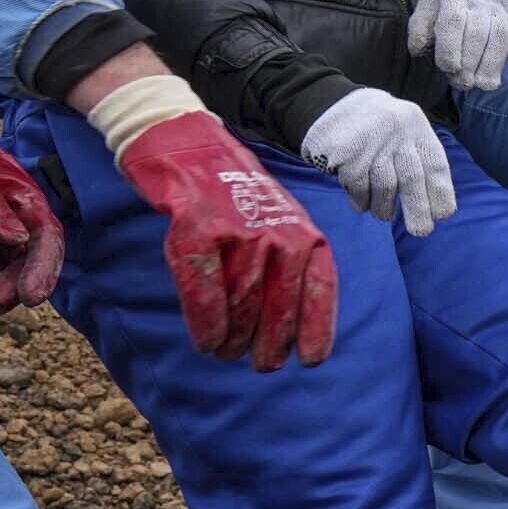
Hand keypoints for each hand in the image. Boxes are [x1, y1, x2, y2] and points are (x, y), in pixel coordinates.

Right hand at [112, 110, 335, 368]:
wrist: (187, 146)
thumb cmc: (234, 196)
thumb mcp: (280, 222)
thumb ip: (291, 264)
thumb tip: (291, 328)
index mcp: (304, 234)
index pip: (320, 290)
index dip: (316, 330)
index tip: (309, 361)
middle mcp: (279, 234)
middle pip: (278, 309)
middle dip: (269, 345)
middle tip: (260, 363)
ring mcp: (239, 233)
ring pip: (241, 306)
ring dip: (233, 340)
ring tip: (225, 352)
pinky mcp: (199, 232)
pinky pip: (205, 293)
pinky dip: (206, 323)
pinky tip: (206, 341)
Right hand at [301, 85, 456, 235]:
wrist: (331, 102)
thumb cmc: (377, 128)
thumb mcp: (404, 132)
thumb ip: (418, 160)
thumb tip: (433, 206)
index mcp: (416, 128)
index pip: (435, 165)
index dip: (440, 193)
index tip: (442, 215)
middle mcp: (396, 133)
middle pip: (412, 179)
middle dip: (418, 210)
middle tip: (421, 231)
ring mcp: (370, 143)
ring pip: (384, 187)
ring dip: (384, 207)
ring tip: (383, 214)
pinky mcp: (346, 153)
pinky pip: (357, 187)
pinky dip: (361, 200)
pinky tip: (360, 204)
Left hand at [407, 0, 507, 92]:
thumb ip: (421, 21)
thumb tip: (418, 50)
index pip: (452, 25)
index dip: (450, 52)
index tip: (449, 69)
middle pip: (476, 37)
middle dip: (468, 66)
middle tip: (463, 83)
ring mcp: (507, 5)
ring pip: (500, 40)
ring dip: (492, 67)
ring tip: (484, 84)